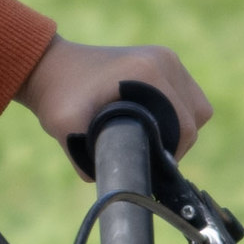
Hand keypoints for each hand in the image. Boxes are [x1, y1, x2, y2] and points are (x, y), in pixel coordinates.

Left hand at [18, 37, 211, 156]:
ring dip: (180, 126)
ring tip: (148, 135)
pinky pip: (186, 94)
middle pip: (195, 116)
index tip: (148, 160)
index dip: (172, 152)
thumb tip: (116, 186)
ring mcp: (166, 57)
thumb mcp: (66, 128)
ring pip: (195, 105)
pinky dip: (176, 111)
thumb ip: (87, 159)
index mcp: (148, 72)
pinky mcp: (163, 59)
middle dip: (176, 140)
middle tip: (145, 150)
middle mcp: (164, 60)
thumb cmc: (56, 97)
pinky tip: (151, 120)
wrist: (48, 66)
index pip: (185, 126)